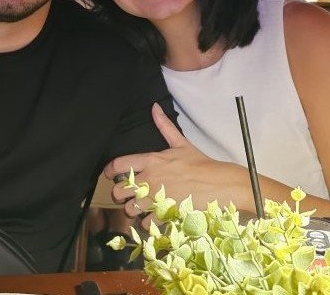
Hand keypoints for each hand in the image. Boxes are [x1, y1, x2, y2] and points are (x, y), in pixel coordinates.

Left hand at [103, 104, 245, 219]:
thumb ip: (164, 126)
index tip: (110, 175)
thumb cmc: (200, 163)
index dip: (109, 171)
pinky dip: (146, 222)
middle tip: (129, 194)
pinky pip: (144, 223)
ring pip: (129, 209)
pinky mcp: (164, 214)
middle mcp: (149, 180)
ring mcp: (156, 199)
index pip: (118, 165)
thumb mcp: (181, 143)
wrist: (219, 184)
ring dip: (133, 210)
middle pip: (118, 192)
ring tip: (141, 207)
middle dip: (121, 195)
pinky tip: (153, 217)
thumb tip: (154, 107)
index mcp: (151, 161)